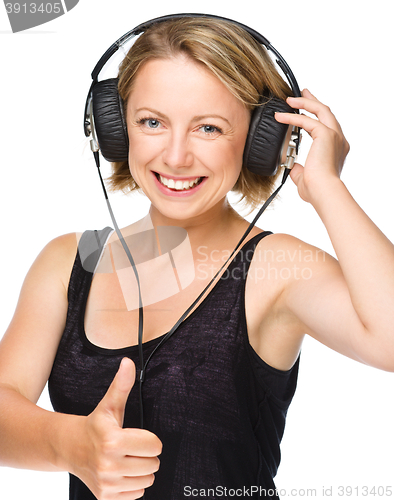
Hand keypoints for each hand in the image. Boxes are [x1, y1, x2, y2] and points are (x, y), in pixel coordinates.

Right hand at [74, 358, 161, 499]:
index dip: (150, 439)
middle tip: (132, 448)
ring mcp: (106, 483)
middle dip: (146, 455)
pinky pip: (137, 495)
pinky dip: (133, 485)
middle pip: (153, 464)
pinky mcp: (105, 497)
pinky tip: (122, 472)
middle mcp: (108, 465)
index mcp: (113, 441)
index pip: (155, 446)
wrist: (71, 448)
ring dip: (141, 470)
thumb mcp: (109, 404)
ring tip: (127, 459)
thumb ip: (122, 384)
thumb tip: (128, 362)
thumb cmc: (96, 425)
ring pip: (147, 481)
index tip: (138, 436)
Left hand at [275, 88, 349, 203]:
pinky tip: (280, 116)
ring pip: (321, 110)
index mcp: (336, 149)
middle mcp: (339, 140)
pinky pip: (307, 120)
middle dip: (313, 101)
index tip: (305, 110)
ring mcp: (335, 136)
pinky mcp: (326, 135)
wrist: (323, 191)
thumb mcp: (304, 177)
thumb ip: (299, 169)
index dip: (315, 116)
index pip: (326, 126)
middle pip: (327, 113)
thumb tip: (292, 165)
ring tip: (289, 99)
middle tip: (302, 92)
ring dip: (304, 102)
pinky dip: (293, 117)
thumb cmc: (316, 190)